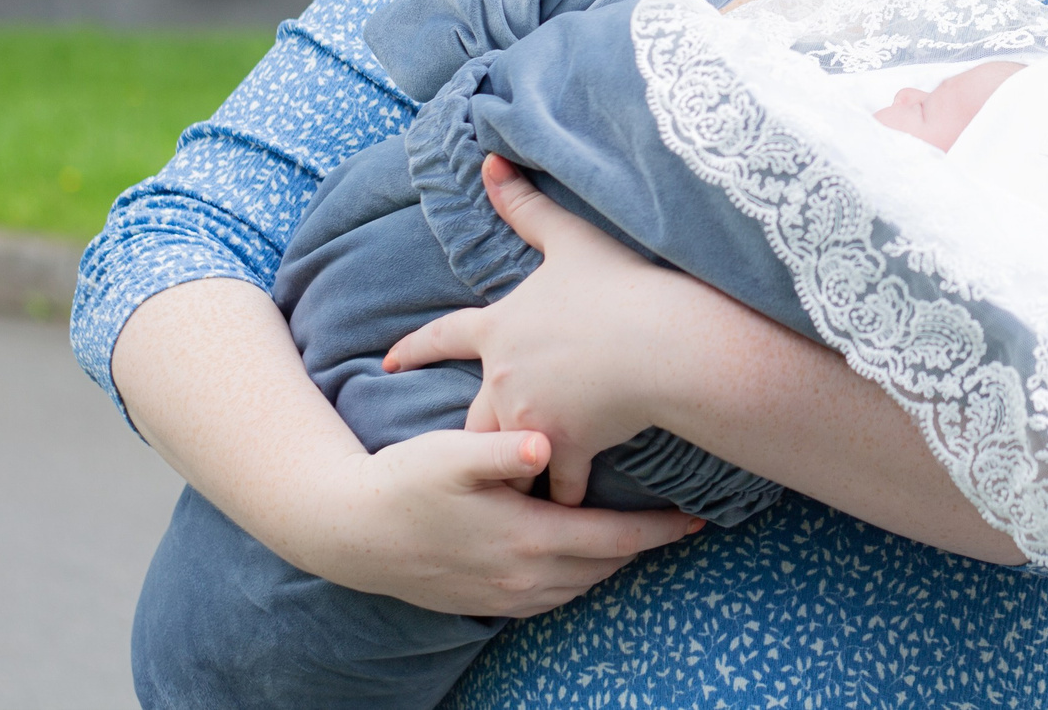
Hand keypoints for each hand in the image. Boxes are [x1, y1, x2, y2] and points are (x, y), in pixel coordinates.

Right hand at [298, 426, 700, 615]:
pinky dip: (578, 578)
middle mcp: (522, 577)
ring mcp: (503, 597)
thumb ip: (501, 449)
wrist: (350, 533)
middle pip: (605, 566)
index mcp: (525, 539)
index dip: (659, 530)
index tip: (697, 518)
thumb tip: (547, 443)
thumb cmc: (402, 482)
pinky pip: (551, 598)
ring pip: (580, 586)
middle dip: (644, 546)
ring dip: (611, 563)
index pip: (612, 540)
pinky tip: (580, 556)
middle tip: (679, 522)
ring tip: (638, 535)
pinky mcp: (485, 604)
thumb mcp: (450, 453)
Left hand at [387, 156, 722, 506]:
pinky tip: (566, 518)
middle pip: (469, 415)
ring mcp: (529, 417)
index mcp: (500, 328)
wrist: (660, 343)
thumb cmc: (619, 289)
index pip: (444, 336)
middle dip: (467, 435)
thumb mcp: (570, 240)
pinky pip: (555, 484)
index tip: (388, 361)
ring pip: (504, 455)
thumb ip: (525, 205)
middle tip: (451, 456)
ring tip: (504, 499)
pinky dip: (562, 498)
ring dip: (509, 474)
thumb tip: (490, 158)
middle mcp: (503, 377)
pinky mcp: (563, 448)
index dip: (416, 347)